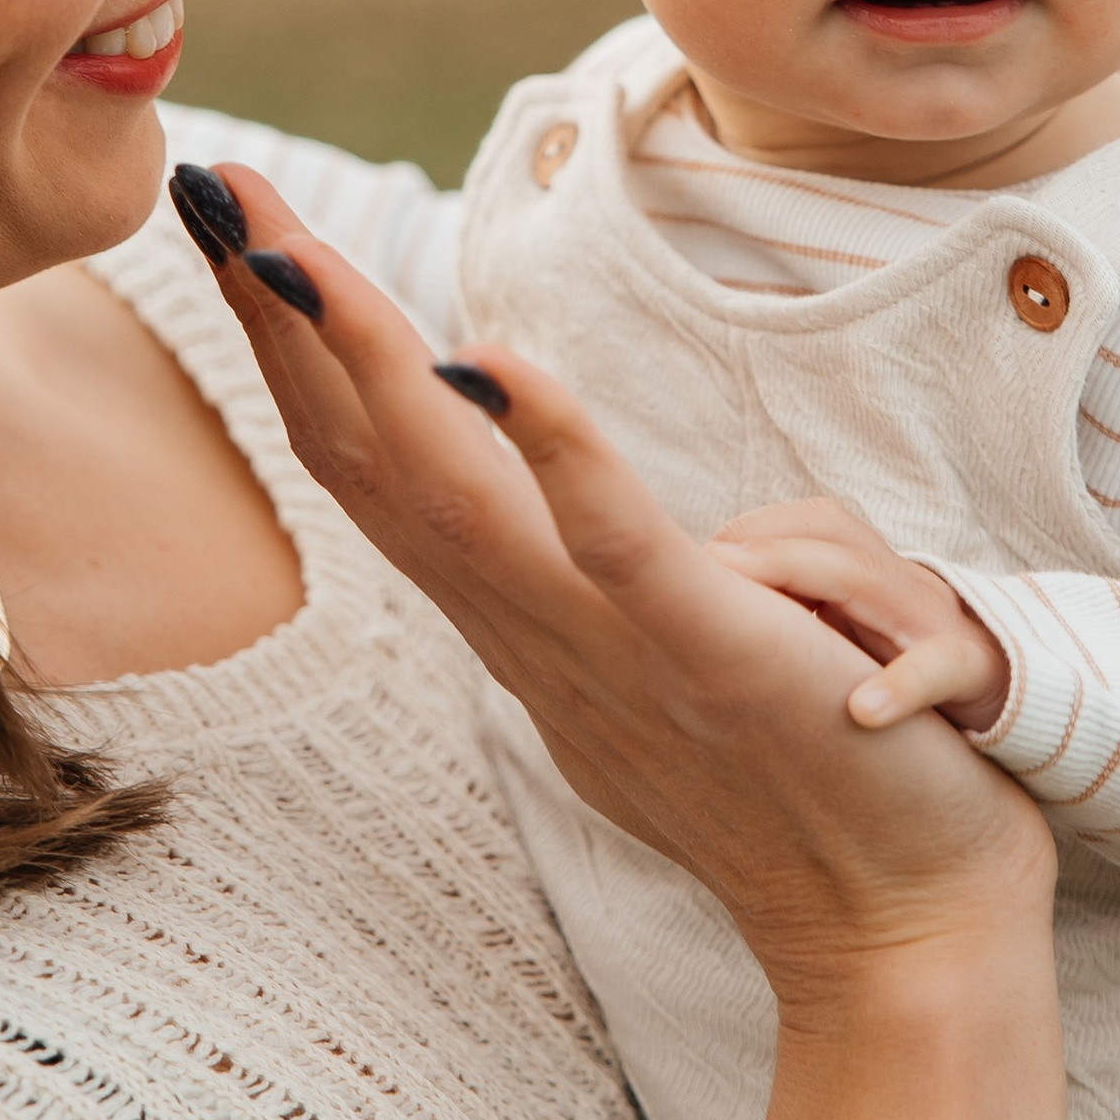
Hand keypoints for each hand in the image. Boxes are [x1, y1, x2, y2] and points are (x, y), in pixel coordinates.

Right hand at [200, 169, 1051, 1013]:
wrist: (907, 930)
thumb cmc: (816, 766)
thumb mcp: (678, 634)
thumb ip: (602, 556)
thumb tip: (563, 463)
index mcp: (523, 623)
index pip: (374, 465)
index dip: (296, 343)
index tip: (235, 225)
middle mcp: (536, 636)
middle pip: (373, 462)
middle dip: (288, 319)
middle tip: (212, 189)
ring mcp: (614, 651)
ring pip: (456, 496)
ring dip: (369, 364)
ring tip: (294, 252)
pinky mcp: (713, 655)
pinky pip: (618, 546)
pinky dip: (554, 447)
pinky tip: (495, 358)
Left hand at [708, 497, 1011, 734]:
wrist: (1019, 710)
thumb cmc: (911, 674)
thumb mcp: (855, 637)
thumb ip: (801, 615)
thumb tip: (710, 609)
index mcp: (871, 576)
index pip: (817, 523)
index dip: (757, 530)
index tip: (701, 557)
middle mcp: (903, 588)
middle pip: (836, 538)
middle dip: (768, 548)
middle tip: (707, 569)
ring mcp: (936, 626)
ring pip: (875, 581)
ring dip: (809, 581)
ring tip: (750, 614)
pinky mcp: (973, 677)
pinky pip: (939, 668)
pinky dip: (901, 686)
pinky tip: (863, 710)